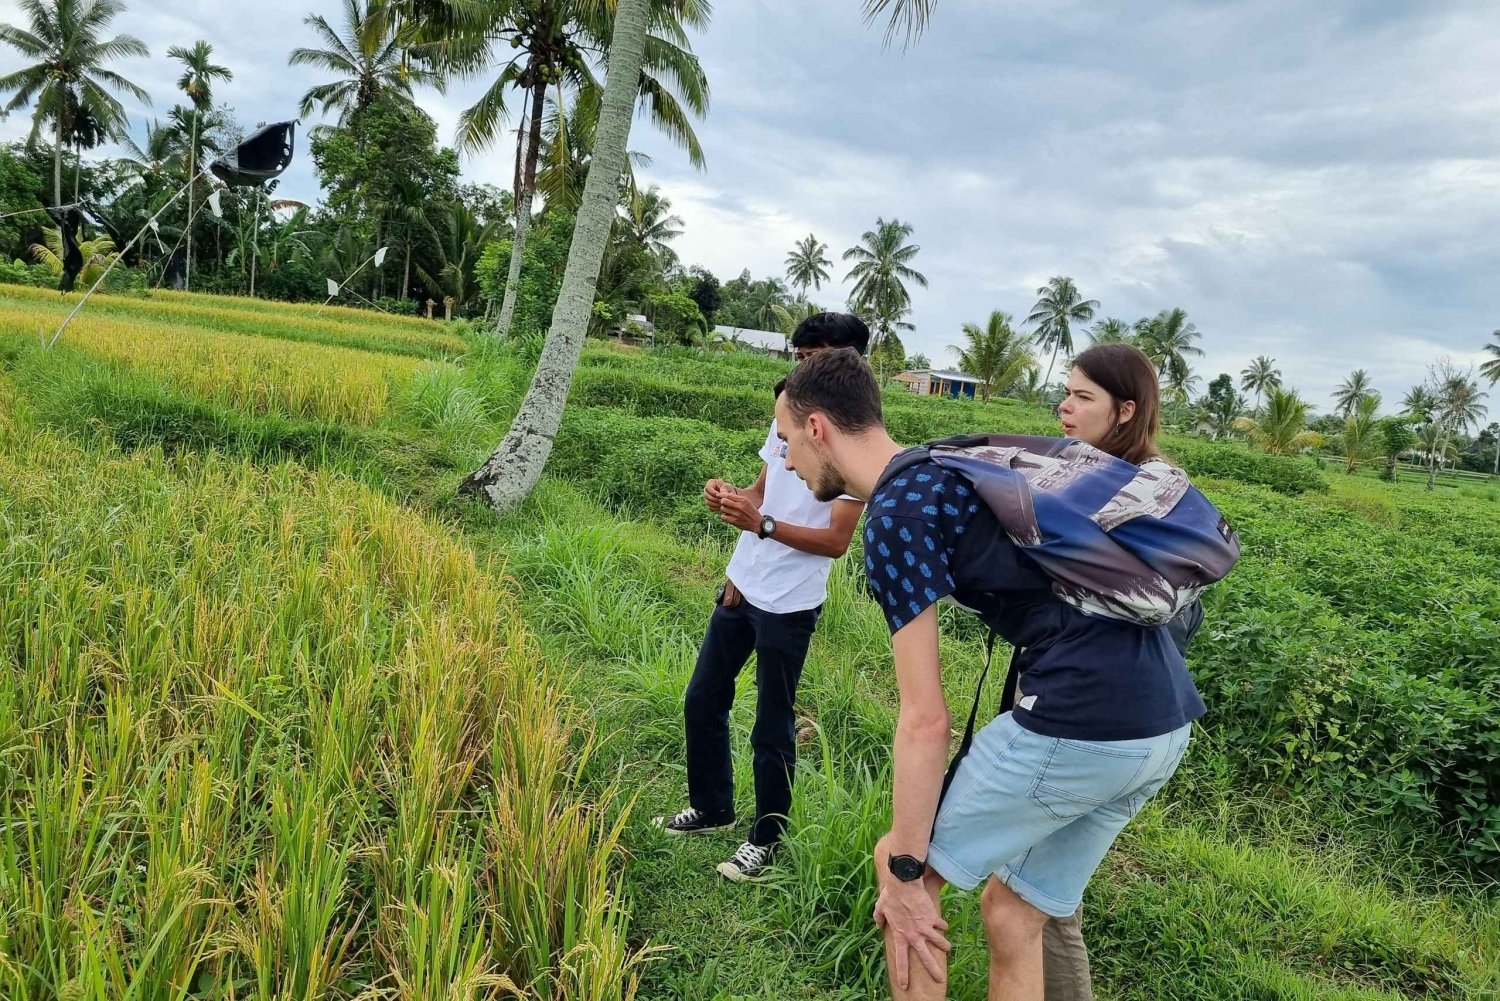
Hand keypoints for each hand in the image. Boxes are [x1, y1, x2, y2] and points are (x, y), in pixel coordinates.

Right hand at [703, 479, 735, 511]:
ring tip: (722, 504)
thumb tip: (721, 492)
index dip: (713, 492)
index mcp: (710, 483)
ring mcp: (707, 497)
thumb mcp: (728, 487)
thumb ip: (725, 489)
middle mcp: (706, 490)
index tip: (719, 495)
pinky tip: (722, 507)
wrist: (730, 496)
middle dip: (714, 499)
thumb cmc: (729, 489)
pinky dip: (716, 508)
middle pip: (706, 495)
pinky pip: (710, 507)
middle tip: (721, 501)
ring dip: (715, 504)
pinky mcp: (709, 503)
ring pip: (707, 502)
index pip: (708, 488)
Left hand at [718, 492, 762, 533]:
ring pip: (722, 508)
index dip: (722, 495)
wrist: (757, 523)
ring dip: (724, 509)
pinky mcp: (734, 521)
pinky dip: (724, 516)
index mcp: (743, 500)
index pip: (728, 495)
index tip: (720, 496)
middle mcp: (740, 506)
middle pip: (723, 501)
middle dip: (723, 502)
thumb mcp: (747, 502)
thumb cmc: (751, 511)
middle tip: (725, 504)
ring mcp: (737, 514)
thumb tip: (725, 495)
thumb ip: (737, 498)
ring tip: (728, 511)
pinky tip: (729, 516)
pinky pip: (723, 516)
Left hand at [874, 873, 950, 990]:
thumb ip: (878, 919)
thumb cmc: (890, 896)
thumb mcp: (880, 908)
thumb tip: (877, 924)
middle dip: (934, 971)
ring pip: (939, 942)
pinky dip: (943, 926)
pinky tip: (943, 926)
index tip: (904, 986)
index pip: (901, 960)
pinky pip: (941, 925)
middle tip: (940, 980)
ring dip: (944, 946)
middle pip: (926, 958)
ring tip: (947, 948)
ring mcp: (925, 927)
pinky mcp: (933, 917)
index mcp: (900, 936)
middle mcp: (914, 935)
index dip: (902, 974)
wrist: (904, 883)